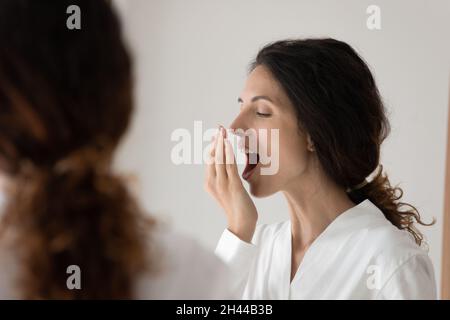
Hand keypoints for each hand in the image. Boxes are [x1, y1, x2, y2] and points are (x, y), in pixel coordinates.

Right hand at [204, 126, 257, 242]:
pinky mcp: (233, 187)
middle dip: (216, 141)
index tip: (217, 134)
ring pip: (219, 159)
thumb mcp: (227, 190)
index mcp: (209, 183)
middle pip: (212, 157)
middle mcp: (213, 182)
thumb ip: (226, 177)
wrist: (241, 224)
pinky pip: (230, 167)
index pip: (209, 159)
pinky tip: (230, 144)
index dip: (213, 146)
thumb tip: (228, 165)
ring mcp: (222, 184)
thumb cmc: (237, 207)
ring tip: (223, 131)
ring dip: (222, 143)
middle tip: (219, 127)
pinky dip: (228, 153)